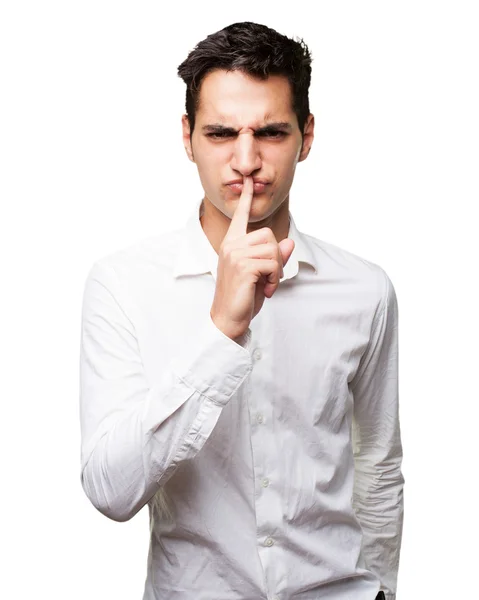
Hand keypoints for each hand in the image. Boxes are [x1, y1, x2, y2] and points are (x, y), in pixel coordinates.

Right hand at [210, 175, 294, 339]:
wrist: (228, 318)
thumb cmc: (243, 297)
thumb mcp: (262, 275)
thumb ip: (275, 258)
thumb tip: (289, 242)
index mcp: (232, 244)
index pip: (239, 217)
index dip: (246, 199)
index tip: (249, 181)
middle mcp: (231, 245)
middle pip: (268, 235)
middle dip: (277, 258)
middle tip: (271, 277)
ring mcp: (235, 254)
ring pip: (273, 250)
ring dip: (277, 271)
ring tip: (268, 285)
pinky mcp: (243, 266)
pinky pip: (272, 263)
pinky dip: (275, 279)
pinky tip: (267, 290)